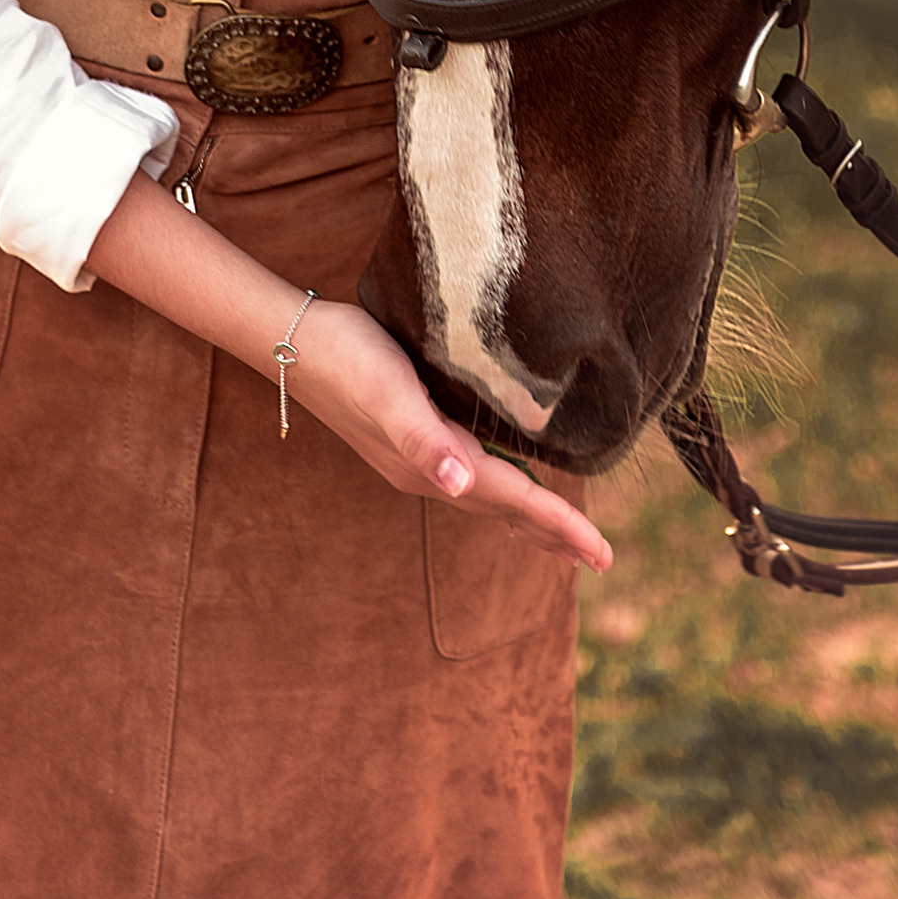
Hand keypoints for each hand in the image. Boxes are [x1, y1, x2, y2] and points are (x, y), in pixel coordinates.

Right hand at [284, 299, 612, 571]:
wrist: (294, 339)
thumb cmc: (347, 354)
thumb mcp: (388, 391)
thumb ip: (422, 438)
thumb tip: (457, 484)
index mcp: (433, 463)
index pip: (510, 500)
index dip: (558, 524)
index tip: (603, 553)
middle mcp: (428, 470)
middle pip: (504, 509)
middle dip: (552, 533)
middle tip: (599, 559)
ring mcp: (416, 456)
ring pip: (487, 494)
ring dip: (527, 515)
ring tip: (562, 533)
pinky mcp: (409, 434)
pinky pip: (469, 472)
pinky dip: (501, 486)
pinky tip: (505, 475)